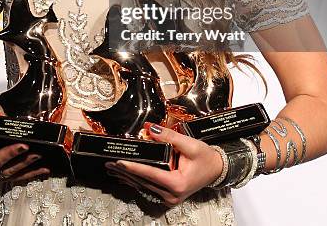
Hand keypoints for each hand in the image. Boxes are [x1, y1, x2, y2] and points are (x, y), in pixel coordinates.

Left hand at [105, 124, 223, 206]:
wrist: (217, 170)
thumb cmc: (206, 158)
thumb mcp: (190, 144)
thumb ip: (170, 137)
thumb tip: (151, 128)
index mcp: (177, 183)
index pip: (150, 174)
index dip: (134, 167)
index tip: (120, 161)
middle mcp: (172, 194)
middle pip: (143, 181)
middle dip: (125, 171)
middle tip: (109, 162)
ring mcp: (169, 198)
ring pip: (143, 186)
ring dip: (128, 176)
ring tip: (112, 168)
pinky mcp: (168, 195)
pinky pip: (148, 187)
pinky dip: (136, 180)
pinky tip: (125, 176)